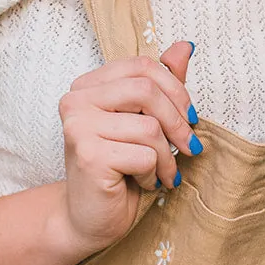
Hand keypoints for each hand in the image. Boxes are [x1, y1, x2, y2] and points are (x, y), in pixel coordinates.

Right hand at [56, 41, 199, 254]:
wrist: (90, 218)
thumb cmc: (119, 169)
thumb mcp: (144, 122)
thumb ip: (161, 84)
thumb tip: (185, 45)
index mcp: (88, 86)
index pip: (142, 66)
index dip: (175, 89)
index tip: (189, 117)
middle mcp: (76, 101)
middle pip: (147, 90)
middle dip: (177, 122)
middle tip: (189, 148)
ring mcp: (78, 127)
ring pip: (150, 128)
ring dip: (167, 157)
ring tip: (162, 173)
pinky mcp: (88, 156)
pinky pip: (144, 156)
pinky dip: (155, 174)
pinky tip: (144, 184)